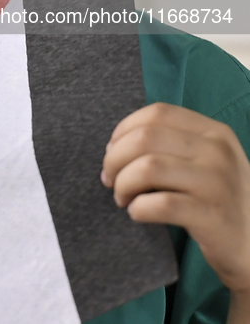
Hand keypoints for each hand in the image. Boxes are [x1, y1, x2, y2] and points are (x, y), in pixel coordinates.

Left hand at [101, 102, 249, 304]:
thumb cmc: (218, 199)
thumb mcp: (207, 160)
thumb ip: (172, 143)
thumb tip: (115, 144)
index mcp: (214, 132)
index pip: (157, 113)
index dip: (125, 128)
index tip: (112, 150)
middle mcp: (217, 152)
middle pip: (146, 138)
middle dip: (115, 158)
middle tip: (110, 179)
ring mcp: (216, 183)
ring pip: (148, 168)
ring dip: (123, 183)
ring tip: (122, 197)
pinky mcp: (211, 216)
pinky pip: (159, 204)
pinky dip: (138, 208)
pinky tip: (137, 213)